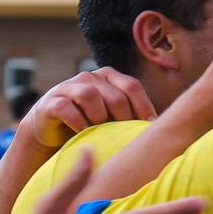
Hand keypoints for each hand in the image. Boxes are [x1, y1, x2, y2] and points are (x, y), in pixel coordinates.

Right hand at [22, 68, 156, 148]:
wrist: (51, 135)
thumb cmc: (89, 128)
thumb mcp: (113, 119)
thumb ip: (131, 117)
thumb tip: (161, 128)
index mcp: (108, 78)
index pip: (132, 87)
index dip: (143, 107)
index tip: (150, 127)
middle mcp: (89, 78)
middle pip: (114, 94)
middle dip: (122, 117)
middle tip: (123, 135)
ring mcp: (68, 87)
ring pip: (90, 95)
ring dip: (99, 117)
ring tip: (100, 133)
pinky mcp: (50, 102)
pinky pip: (66, 108)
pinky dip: (77, 122)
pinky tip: (83, 133)